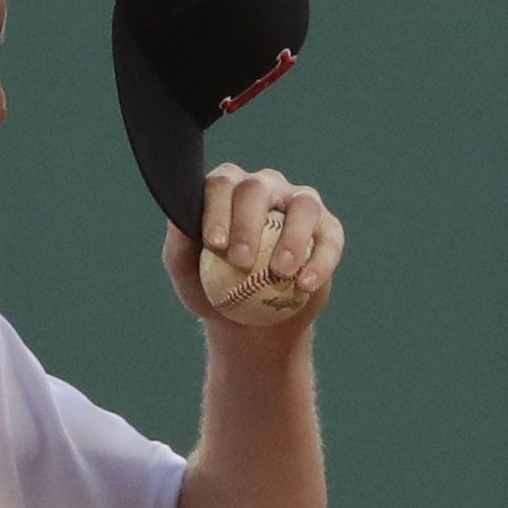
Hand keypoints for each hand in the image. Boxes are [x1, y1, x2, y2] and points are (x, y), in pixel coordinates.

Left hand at [166, 164, 341, 331]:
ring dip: (292, 237)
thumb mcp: (186, 273)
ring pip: (303, 205)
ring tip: (280, 273)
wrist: (249, 323)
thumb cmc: (212, 289)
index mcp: (227, 190)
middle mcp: (264, 187)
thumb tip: (179, 218)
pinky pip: (329, 238)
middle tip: (241, 262)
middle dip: (248, 222)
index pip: (221, 184)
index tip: (214, 245)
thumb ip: (179, 244)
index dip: (217, 209)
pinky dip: (321, 261)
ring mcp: (298, 204)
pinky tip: (306, 285)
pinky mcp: (327, 230)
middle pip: (258, 188)